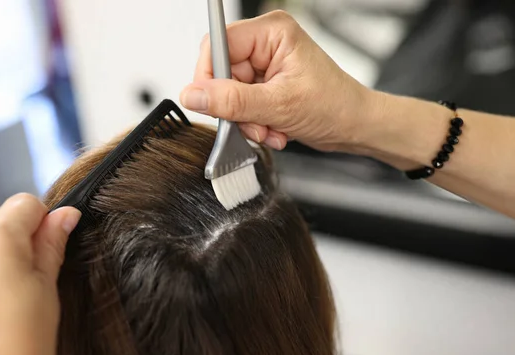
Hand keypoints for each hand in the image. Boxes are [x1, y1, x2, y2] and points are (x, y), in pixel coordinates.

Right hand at [180, 10, 375, 152]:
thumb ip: (232, 101)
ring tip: (269, 128)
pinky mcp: (264, 85)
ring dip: (246, 120)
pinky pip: (240, 105)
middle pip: (221, 73)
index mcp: (271, 32)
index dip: (209, 76)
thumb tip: (193, 96)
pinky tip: (273, 128)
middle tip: (252, 123)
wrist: (354, 126)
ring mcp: (264, 66)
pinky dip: (253, 123)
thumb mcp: (279, 105)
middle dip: (234, 106)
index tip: (209, 103)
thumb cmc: (335, 105)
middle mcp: (265, 45)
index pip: (218, 45)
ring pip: (229, 94)